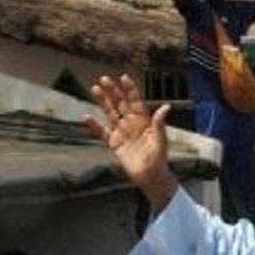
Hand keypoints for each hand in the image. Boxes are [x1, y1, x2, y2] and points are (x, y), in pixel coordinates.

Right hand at [85, 75, 177, 211]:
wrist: (150, 176)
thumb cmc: (159, 158)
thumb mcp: (161, 139)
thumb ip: (160, 123)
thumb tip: (166, 106)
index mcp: (144, 121)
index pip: (136, 101)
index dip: (130, 90)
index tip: (124, 78)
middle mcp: (132, 124)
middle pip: (120, 104)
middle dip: (113, 91)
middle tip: (104, 79)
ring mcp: (122, 132)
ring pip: (110, 113)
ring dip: (103, 101)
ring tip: (95, 89)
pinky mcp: (114, 143)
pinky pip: (102, 132)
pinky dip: (94, 126)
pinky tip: (87, 117)